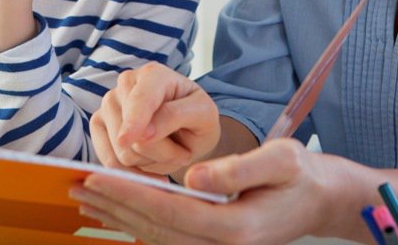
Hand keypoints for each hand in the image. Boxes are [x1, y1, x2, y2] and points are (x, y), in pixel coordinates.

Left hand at [71, 139, 360, 244]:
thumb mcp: (282, 160)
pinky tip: (117, 213)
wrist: (321, 200)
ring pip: (157, 237)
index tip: (96, 176)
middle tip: (76, 184)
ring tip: (85, 199)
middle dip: (114, 206)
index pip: (170, 210)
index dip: (130, 194)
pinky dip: (137, 224)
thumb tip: (193, 176)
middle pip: (156, 229)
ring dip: (119, 218)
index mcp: (236, 227)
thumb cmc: (301, 175)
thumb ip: (240, 168)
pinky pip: (167, 237)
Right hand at [90, 63, 220, 174]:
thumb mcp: (203, 114)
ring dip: (149, 162)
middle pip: (131, 134)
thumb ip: (175, 117)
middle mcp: (126, 83)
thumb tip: (143, 134)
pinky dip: (133, 171)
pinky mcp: (98, 125)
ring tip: (166, 151)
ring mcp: (109, 103)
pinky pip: (109, 161)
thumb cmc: (197, 118)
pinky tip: (150, 163)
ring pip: (120, 151)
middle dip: (159, 152)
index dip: (133, 121)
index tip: (127, 140)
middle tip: (181, 151)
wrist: (186, 128)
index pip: (140, 101)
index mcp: (154, 75)